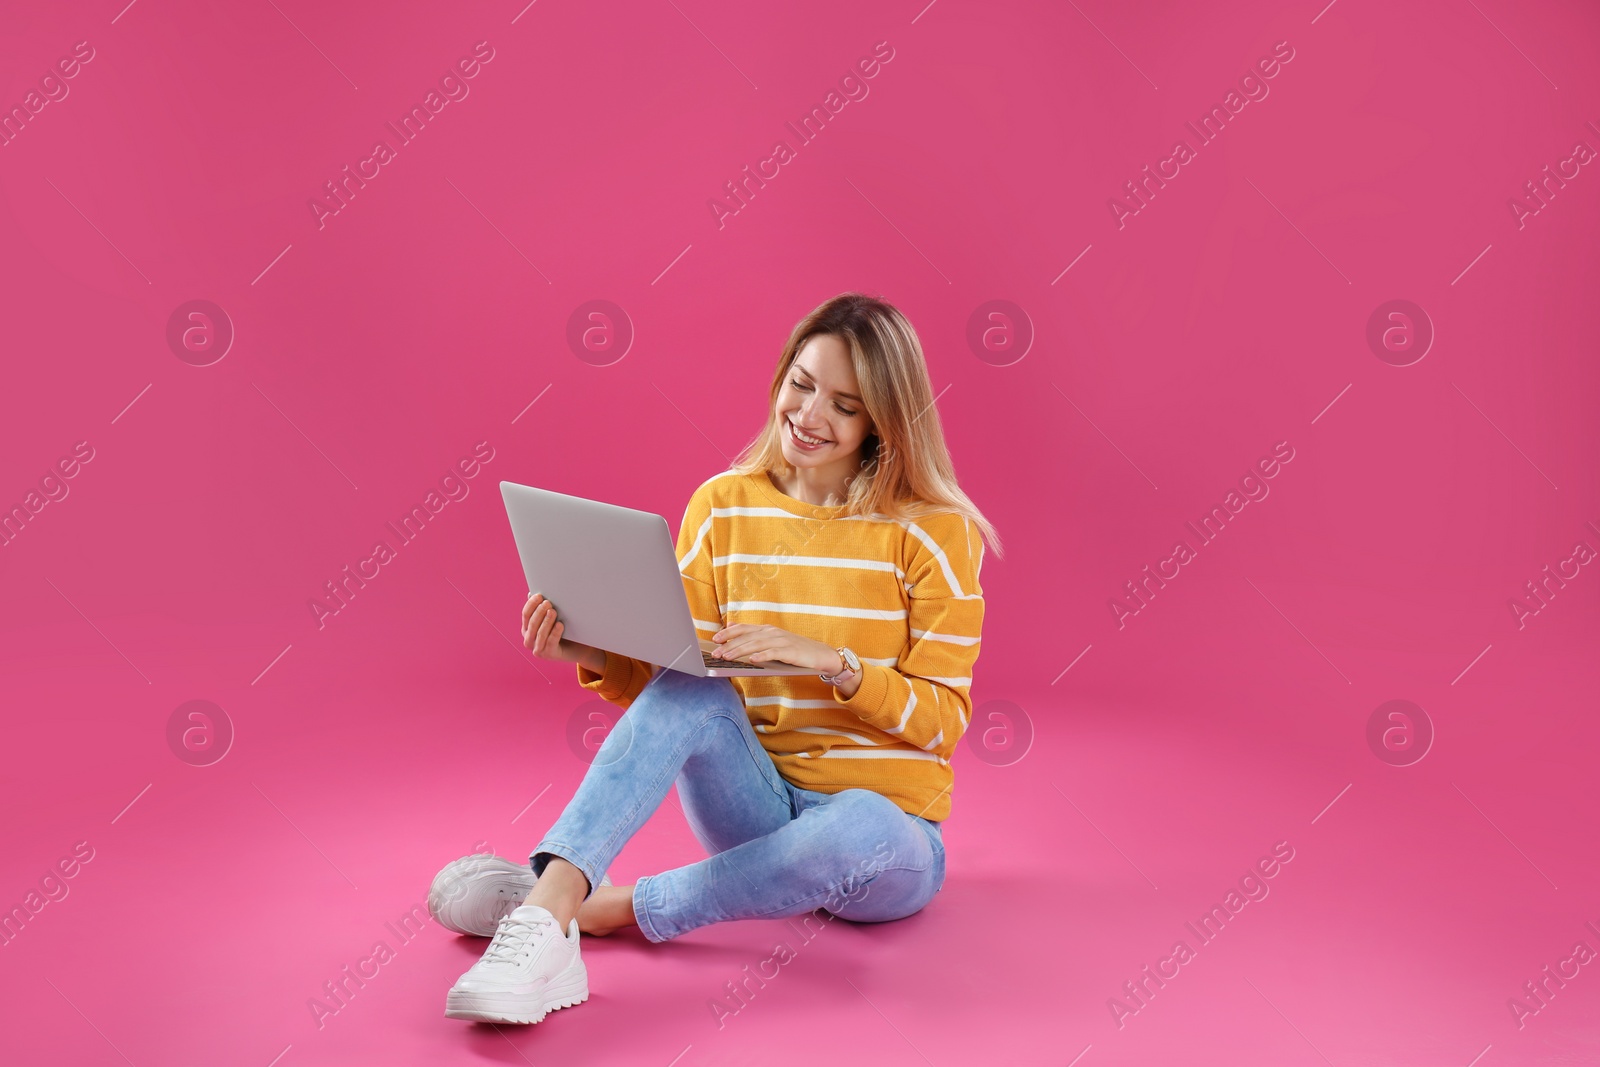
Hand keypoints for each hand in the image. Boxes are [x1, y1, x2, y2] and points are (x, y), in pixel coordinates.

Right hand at [522, 593, 601, 667]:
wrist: (578, 647)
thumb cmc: (564, 630)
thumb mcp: (553, 617)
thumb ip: (543, 608)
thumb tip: (532, 593)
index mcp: (527, 628)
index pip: (525, 614)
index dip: (531, 604)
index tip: (539, 595)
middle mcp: (529, 640)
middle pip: (532, 623)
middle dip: (539, 612)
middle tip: (548, 603)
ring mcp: (538, 649)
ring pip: (540, 634)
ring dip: (546, 621)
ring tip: (553, 611)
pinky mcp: (549, 655)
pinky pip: (551, 642)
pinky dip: (555, 633)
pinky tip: (560, 624)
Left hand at [711, 623, 839, 672]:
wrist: (821, 655)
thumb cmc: (795, 651)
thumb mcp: (773, 643)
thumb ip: (755, 638)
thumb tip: (733, 631)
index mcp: (767, 630)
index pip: (744, 629)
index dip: (728, 633)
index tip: (714, 639)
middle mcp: (773, 632)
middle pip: (747, 637)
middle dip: (730, 645)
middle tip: (716, 653)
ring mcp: (782, 641)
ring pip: (757, 644)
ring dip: (741, 651)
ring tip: (728, 657)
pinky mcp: (791, 651)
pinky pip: (774, 653)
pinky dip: (762, 655)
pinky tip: (752, 660)